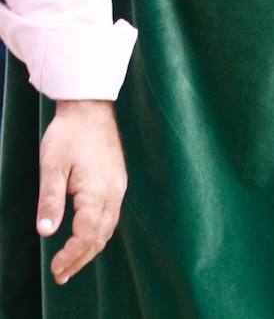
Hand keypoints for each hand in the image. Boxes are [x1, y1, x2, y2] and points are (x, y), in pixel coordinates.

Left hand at [37, 100, 126, 284]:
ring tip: (72, 264)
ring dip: (91, 248)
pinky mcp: (116, 181)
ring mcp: (118, 187)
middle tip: (61, 276)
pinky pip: (111, 215)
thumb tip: (46, 231)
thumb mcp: (52, 166)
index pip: (88, 233)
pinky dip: (99, 233)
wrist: (91, 108)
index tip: (55, 268)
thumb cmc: (69, 135)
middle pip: (101, 235)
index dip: (72, 254)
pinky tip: (87, 237)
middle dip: (81, 258)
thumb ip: (50, 200)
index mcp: (98, 191)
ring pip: (108, 227)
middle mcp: (113, 192)